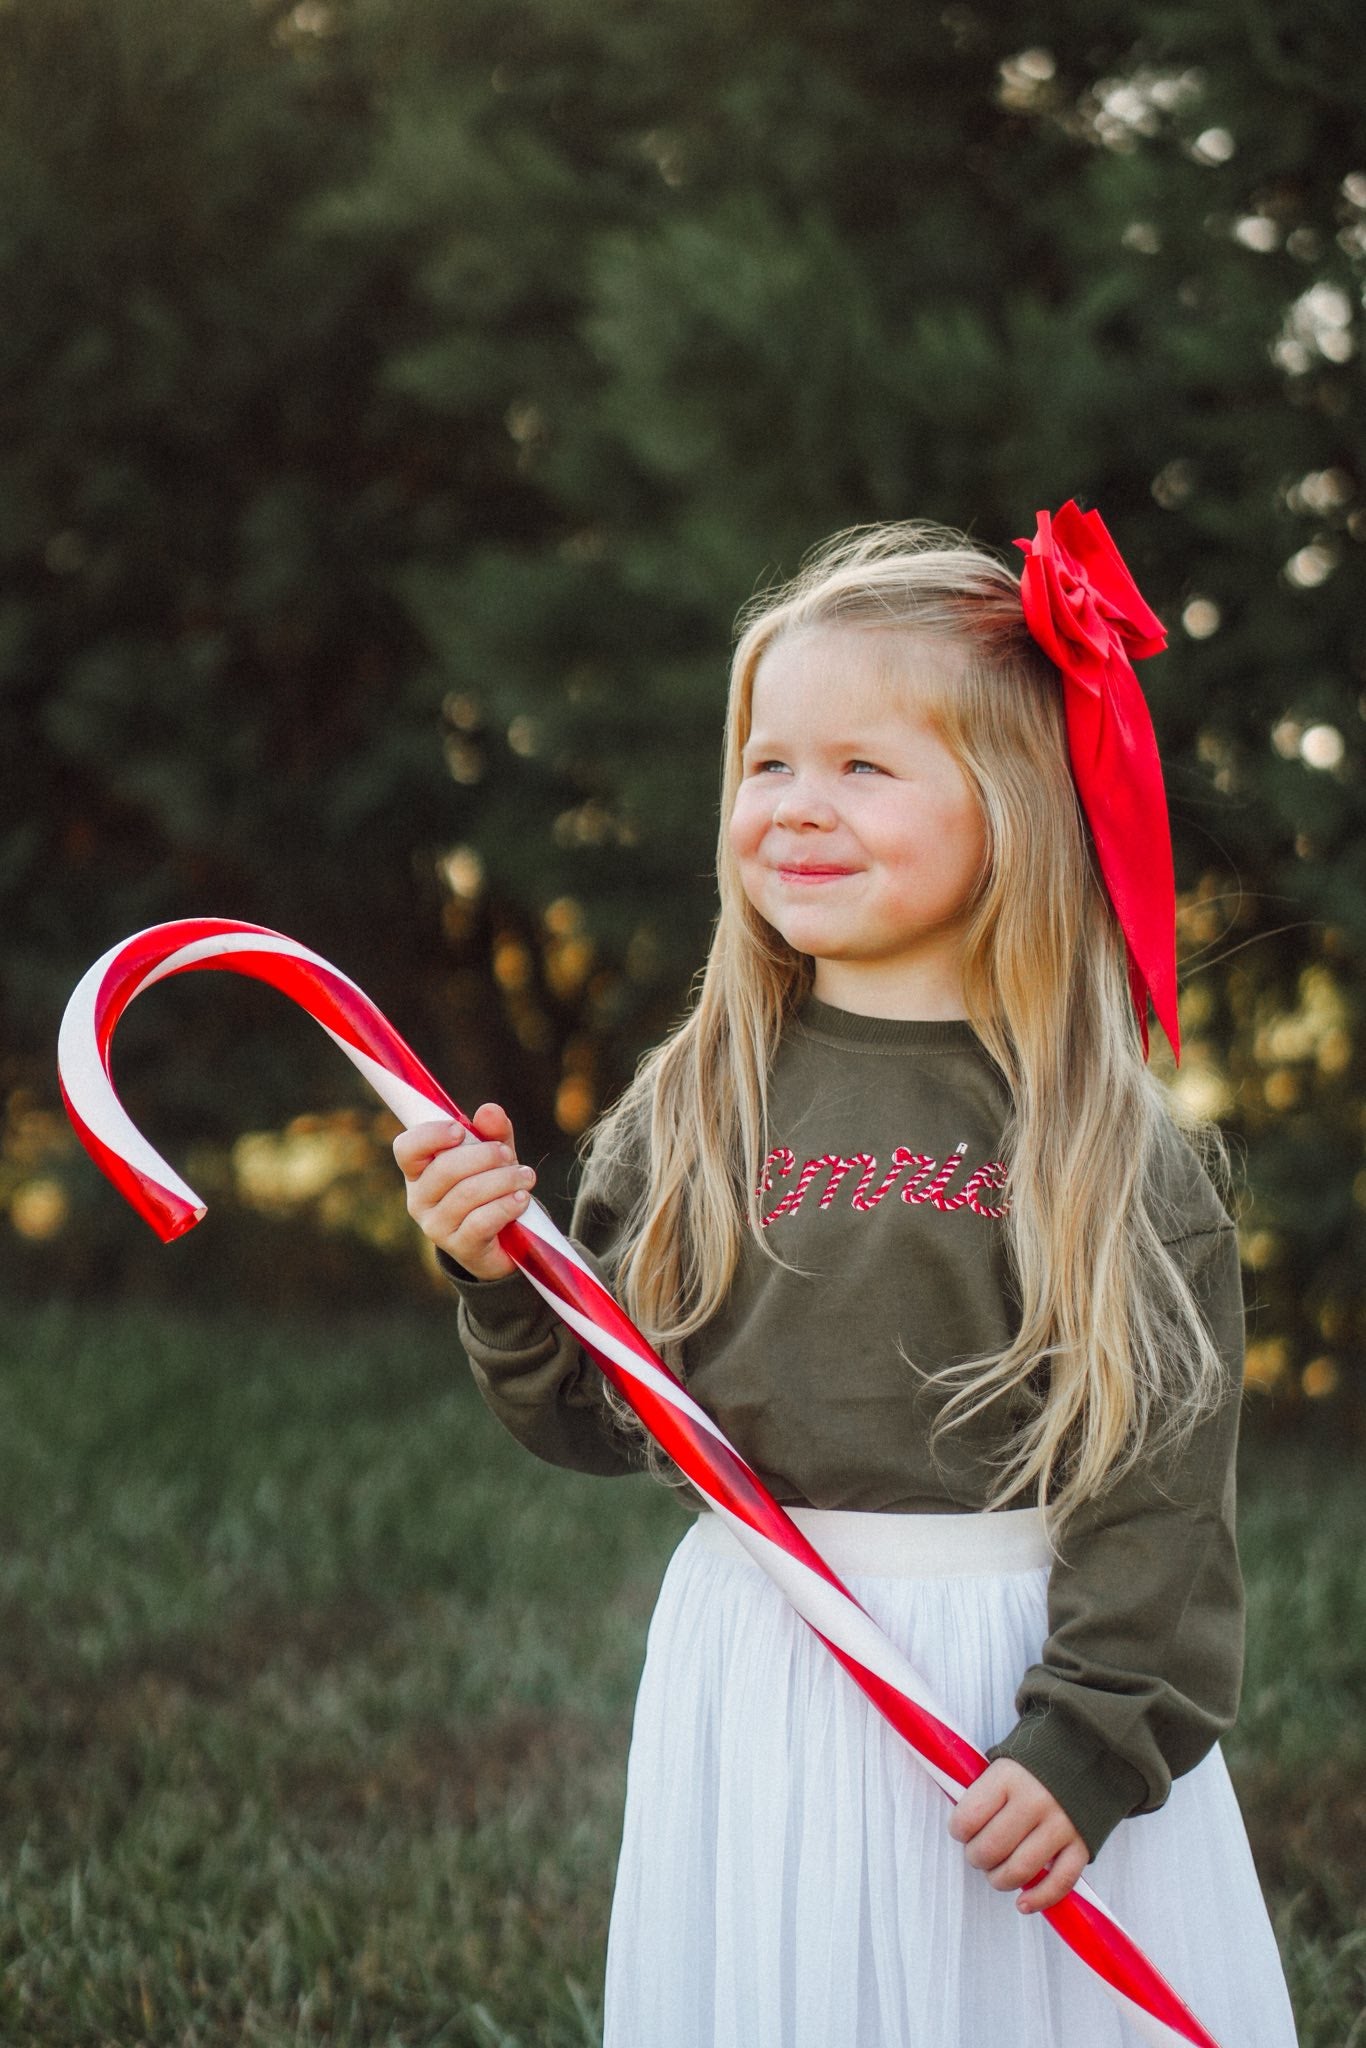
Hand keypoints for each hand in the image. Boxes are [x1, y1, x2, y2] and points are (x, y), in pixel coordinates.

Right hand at [393, 1103, 535, 1280]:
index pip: (407, 1149)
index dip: (430, 1135)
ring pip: (467, 1194)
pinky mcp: (460, 1248)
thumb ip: (492, 1133)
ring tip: (526, 1177)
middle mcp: (420, 1200)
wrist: (503, 1241)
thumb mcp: (493, 1157)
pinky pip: (481, 1222)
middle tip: (507, 1155)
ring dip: (503, 1180)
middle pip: (444, 1169)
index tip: (460, 1130)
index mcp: (420, 1172)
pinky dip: (506, 1206)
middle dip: (483, 1156)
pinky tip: (522, 1199)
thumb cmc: (491, 1189)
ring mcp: (437, 1227)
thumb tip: (490, 1111)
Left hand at [947, 1758, 1087, 1913]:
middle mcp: (1034, 1801)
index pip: (968, 1818)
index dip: (959, 1831)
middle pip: (991, 1849)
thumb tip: (964, 1828)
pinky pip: (1059, 1883)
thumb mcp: (1006, 1761)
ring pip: (1020, 1870)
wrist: (1091, 1750)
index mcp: (1008, 1777)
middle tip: (979, 1854)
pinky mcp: (1083, 1845)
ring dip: (1001, 1880)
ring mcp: (1061, 1825)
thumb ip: (986, 1791)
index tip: (963, 1831)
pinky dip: (1039, 1899)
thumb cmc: (1036, 1761)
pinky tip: (1024, 1903)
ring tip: (997, 1874)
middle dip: (977, 1858)